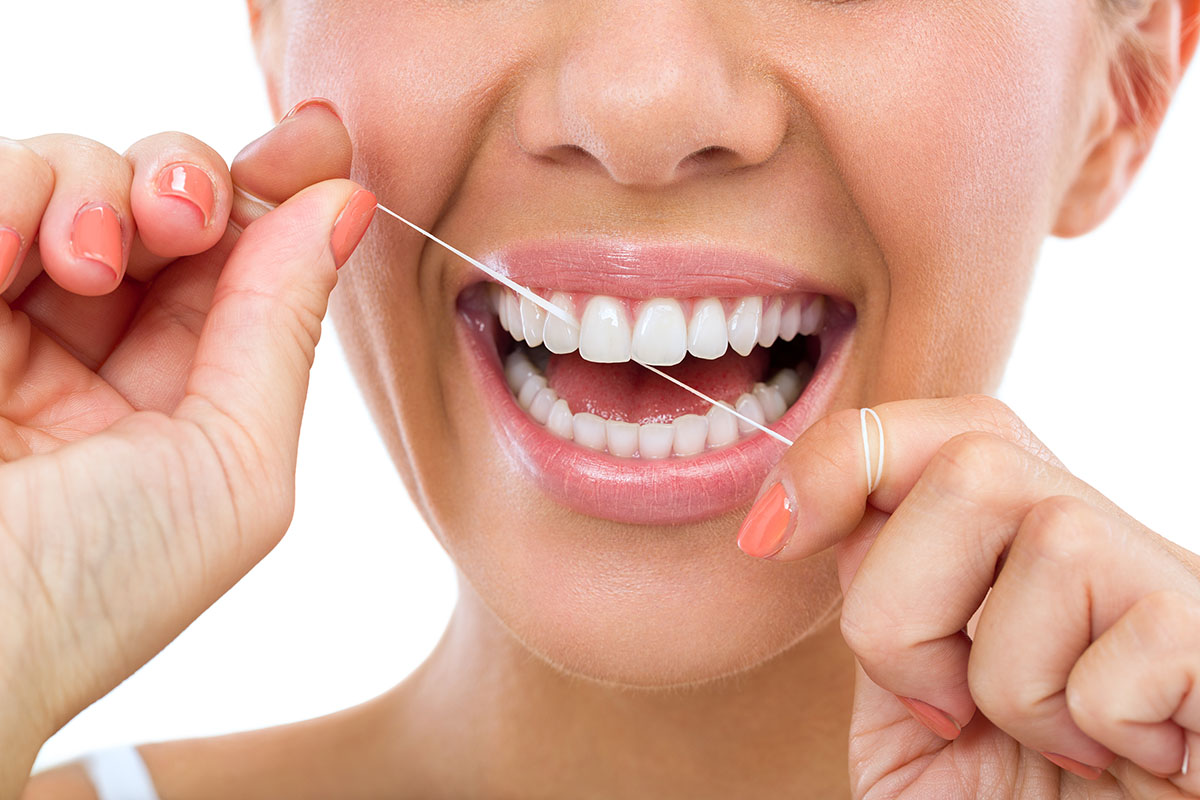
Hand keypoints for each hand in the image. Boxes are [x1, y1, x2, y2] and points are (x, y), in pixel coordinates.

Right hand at [0, 99, 375, 790]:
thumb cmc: (93, 586)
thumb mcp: (232, 465)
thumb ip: (282, 328)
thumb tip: (344, 203)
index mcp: (191, 402)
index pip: (247, 268)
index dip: (283, 195)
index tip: (316, 139)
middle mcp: (106, 356)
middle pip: (171, 207)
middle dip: (195, 183)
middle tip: (187, 214)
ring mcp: (15, 322)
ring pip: (79, 180)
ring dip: (102, 186)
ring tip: (86, 259)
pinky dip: (9, 193)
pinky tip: (7, 257)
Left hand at [738, 395, 1199, 797]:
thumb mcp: (914, 722)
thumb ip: (888, 612)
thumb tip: (848, 515)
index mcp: (1026, 558)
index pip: (949, 430)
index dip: (843, 459)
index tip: (770, 538)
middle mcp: (1109, 549)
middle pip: (976, 457)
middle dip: (904, 597)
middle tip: (937, 702)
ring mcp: (1178, 590)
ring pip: (1053, 534)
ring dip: (1004, 679)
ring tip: (1047, 746)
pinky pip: (1136, 636)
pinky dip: (1093, 721)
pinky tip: (1121, 759)